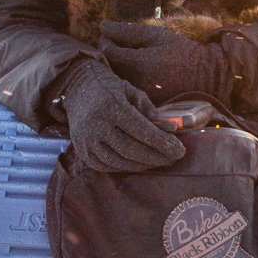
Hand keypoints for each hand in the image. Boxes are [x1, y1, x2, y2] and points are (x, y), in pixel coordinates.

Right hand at [57, 58, 185, 172]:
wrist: (77, 89)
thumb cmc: (111, 89)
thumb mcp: (133, 92)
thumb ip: (152, 112)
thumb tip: (172, 130)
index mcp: (111, 106)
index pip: (141, 130)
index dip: (162, 143)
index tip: (180, 150)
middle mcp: (95, 124)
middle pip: (131, 149)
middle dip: (156, 157)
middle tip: (174, 158)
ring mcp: (86, 140)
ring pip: (119, 161)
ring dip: (144, 165)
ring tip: (160, 161)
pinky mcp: (82, 152)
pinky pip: (107, 167)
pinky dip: (126, 167)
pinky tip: (141, 163)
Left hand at [98, 21, 237, 104]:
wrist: (205, 76)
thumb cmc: (181, 51)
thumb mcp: (156, 35)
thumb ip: (127, 30)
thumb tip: (101, 26)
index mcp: (137, 63)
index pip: (106, 50)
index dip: (105, 40)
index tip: (112, 35)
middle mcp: (134, 82)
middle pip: (107, 65)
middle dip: (108, 53)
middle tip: (118, 45)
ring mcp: (138, 95)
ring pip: (114, 78)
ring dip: (115, 66)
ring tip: (127, 57)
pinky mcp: (143, 102)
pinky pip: (125, 89)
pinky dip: (124, 78)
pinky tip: (135, 72)